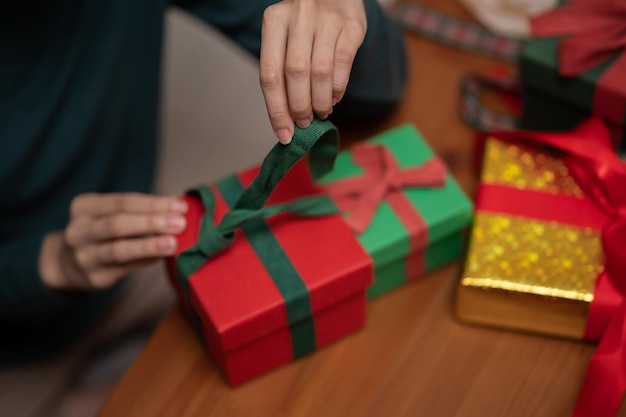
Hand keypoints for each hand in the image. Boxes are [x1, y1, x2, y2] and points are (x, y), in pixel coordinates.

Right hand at [39, 193, 187, 289]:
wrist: (68, 264)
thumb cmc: (100, 232)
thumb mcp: (108, 214)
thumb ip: (138, 210)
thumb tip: (178, 204)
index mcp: (84, 207)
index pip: (123, 201)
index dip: (154, 203)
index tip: (180, 205)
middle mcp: (79, 230)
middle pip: (118, 223)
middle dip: (152, 222)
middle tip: (180, 223)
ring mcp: (84, 256)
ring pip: (119, 249)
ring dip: (149, 245)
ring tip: (173, 243)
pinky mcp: (95, 277)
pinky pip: (125, 268)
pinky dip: (146, 260)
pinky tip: (163, 256)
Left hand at [260, 0, 366, 143]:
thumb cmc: (305, 25)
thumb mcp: (286, 38)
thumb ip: (282, 74)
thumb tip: (287, 121)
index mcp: (274, 21)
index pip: (269, 74)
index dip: (276, 110)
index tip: (284, 135)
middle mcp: (299, 16)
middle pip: (295, 73)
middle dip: (300, 107)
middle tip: (304, 123)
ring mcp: (326, 19)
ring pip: (320, 72)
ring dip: (320, 101)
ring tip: (320, 112)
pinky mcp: (351, 26)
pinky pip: (343, 65)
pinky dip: (337, 89)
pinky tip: (334, 97)